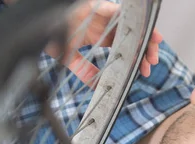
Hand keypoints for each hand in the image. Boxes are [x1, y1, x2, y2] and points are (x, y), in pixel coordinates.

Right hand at [46, 1, 162, 86]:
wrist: (39, 23)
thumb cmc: (53, 34)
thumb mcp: (70, 57)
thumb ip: (84, 70)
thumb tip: (96, 85)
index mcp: (100, 35)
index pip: (124, 47)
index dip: (136, 57)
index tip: (144, 70)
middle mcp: (106, 25)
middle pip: (132, 36)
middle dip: (144, 49)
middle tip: (151, 63)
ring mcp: (105, 14)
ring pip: (131, 23)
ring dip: (144, 34)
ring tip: (155, 46)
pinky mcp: (101, 6)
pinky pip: (120, 11)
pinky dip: (133, 19)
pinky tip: (144, 29)